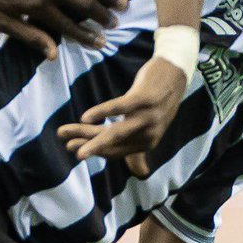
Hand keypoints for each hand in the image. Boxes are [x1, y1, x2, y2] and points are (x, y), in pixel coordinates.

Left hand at [0, 0, 127, 58]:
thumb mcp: (1, 20)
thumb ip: (29, 36)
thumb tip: (53, 54)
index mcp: (38, 8)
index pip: (69, 27)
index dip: (87, 37)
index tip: (102, 44)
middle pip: (84, 6)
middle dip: (102, 17)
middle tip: (115, 24)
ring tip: (123, 3)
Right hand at [58, 55, 192, 172]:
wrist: (175, 71)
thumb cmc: (157, 98)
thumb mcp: (150, 123)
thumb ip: (137, 141)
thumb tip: (138, 172)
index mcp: (148, 143)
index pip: (116, 151)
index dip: (94, 151)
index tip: (73, 149)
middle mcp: (149, 134)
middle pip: (112, 143)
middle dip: (87, 146)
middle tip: (66, 146)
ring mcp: (148, 117)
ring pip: (114, 131)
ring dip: (91, 138)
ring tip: (71, 144)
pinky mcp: (144, 99)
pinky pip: (118, 108)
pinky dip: (101, 113)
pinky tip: (85, 117)